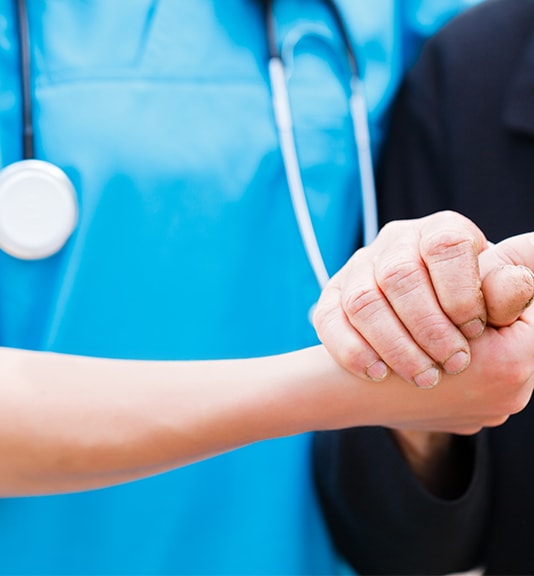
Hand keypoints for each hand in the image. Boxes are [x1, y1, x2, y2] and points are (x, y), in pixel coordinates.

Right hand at [313, 211, 532, 387]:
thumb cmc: (471, 324)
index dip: (461, 293)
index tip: (475, 331)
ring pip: (363, 301)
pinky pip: (330, 321)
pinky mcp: (332, 300)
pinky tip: (379, 374)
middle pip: (400, 276)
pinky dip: (354, 352)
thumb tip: (512, 282)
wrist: (425, 354)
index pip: (446, 246)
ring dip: (396, 347)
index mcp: (442, 232)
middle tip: (452, 365)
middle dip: (429, 329)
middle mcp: (397, 244)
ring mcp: (360, 270)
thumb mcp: (503, 308)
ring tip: (422, 378)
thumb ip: (511, 294)